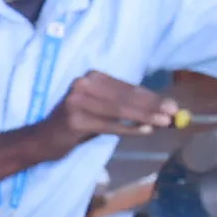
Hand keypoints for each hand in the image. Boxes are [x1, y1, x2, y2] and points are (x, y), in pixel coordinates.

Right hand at [43, 72, 179, 149]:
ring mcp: (77, 101)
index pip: (127, 87)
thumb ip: (125, 110)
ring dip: (145, 117)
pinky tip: (146, 131)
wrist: (43, 139)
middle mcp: (84, 84)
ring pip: (119, 110)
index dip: (151, 97)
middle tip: (174, 114)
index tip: (172, 105)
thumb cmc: (76, 125)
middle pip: (125, 97)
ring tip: (164, 123)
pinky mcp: (75, 120)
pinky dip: (129, 129)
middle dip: (152, 106)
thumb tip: (160, 112)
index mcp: (92, 77)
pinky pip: (109, 125)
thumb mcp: (100, 111)